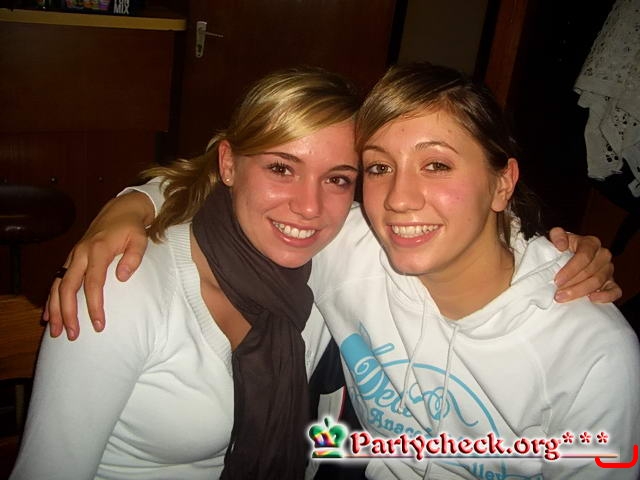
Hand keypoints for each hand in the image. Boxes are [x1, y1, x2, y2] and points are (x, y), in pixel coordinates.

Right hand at [43, 192, 153, 339]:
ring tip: (56, 331)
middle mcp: (81, 254)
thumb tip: (122, 277)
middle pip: (68, 287)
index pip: (93, 283)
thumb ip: (133, 257)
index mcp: (98, 250)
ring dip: (55, 309)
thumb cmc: (132, 228)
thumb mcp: (140, 239)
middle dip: (68, 312)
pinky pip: (57, 280)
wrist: (120, 210)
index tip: (98, 324)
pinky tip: (49, 315)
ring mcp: (74, 256)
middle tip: (72, 334)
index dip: (94, 305)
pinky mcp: (72, 258)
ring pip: (57, 285)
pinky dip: (51, 298)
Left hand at [548, 227, 621, 302]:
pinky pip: (614, 291)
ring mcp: (609, 269)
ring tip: (563, 297)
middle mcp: (603, 255)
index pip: (584, 256)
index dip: (570, 270)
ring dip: (580, 292)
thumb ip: (557, 236)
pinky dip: (605, 296)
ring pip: (598, 282)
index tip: (557, 280)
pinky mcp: (611, 282)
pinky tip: (592, 299)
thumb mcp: (557, 238)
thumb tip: (561, 245)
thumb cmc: (563, 248)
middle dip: (572, 284)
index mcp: (591, 243)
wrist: (569, 256)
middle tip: (557, 293)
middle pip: (590, 272)